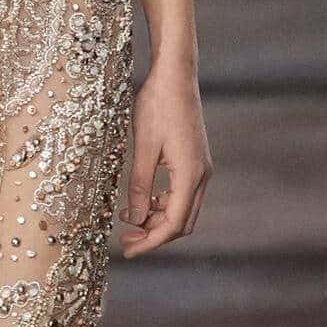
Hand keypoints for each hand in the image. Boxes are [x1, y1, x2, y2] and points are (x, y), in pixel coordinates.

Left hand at [119, 64, 210, 256]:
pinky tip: (142, 201)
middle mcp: (201, 174)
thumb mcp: (142, 146)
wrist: (175, 76)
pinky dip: (164, 203)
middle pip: (182, 222)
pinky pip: (182, 193)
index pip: (173, 223)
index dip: (150, 241)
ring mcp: (201, 168)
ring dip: (158, 219)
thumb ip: (139, 186)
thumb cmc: (156, 105)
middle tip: (125, 239)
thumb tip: (134, 219)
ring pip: (183, 209)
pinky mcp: (195, 160)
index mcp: (190, 174)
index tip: (128, 250)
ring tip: (128, 219)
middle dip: (154, 235)